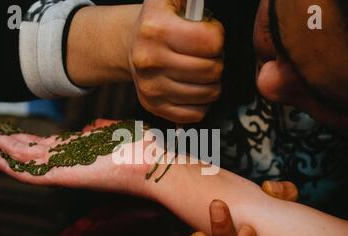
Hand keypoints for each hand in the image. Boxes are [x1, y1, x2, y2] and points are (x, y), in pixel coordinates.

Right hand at [0, 119, 150, 195]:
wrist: (154, 165)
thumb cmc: (140, 149)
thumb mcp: (115, 132)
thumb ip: (99, 128)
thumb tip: (89, 126)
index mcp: (77, 153)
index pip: (41, 147)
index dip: (20, 139)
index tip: (5, 131)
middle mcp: (66, 162)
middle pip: (26, 153)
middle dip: (2, 143)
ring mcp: (63, 171)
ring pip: (21, 162)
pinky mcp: (63, 176)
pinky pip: (27, 172)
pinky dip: (4, 162)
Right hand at [128, 0, 224, 122]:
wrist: (130, 44)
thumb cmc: (159, 22)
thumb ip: (194, 0)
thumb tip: (204, 7)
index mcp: (156, 29)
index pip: (210, 42)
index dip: (217, 37)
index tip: (210, 35)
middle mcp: (150, 60)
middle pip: (211, 69)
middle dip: (217, 60)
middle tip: (208, 55)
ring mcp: (151, 87)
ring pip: (207, 93)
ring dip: (212, 82)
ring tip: (202, 70)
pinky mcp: (154, 106)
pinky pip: (196, 113)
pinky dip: (203, 102)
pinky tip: (196, 88)